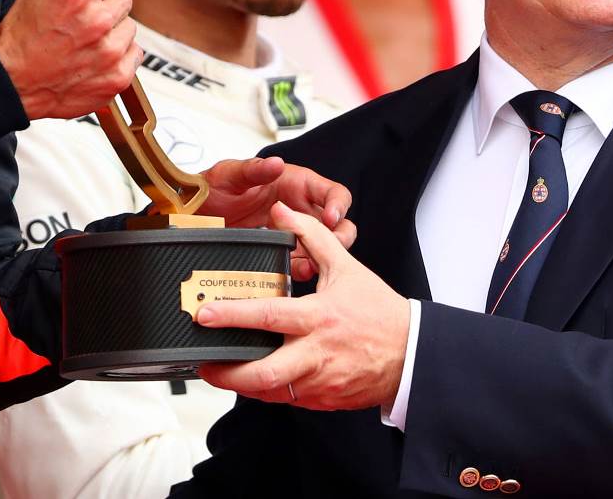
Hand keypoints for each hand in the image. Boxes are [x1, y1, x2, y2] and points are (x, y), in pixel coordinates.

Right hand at [0, 0, 136, 121]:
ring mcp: (110, 52)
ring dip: (113, 33)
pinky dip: (118, 58)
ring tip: (86, 43)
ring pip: (130, 29)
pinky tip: (94, 60)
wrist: (11, 84)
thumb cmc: (20, 36)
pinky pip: (133, 55)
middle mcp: (99, 21)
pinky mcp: (117, 77)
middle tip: (85, 20)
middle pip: (126, 1)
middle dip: (108, 6)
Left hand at [196, 202, 407, 411]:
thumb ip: (312, 236)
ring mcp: (319, 382)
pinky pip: (286, 400)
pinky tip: (254, 378)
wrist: (409, 353)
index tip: (206, 314)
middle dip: (227, 373)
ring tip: (220, 371)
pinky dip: (266, 391)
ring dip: (241, 384)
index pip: (269, 316)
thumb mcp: (346, 266)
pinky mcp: (322, 400)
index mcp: (319, 317)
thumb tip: (283, 212)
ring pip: (270, 392)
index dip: (233, 316)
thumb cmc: (378, 311)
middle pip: (264, 372)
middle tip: (203, 362)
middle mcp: (316, 353)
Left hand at [202, 156, 355, 278]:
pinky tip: (295, 272)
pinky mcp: (281, 252)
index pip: (333, 193)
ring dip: (322, 258)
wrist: (194, 212)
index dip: (338, 205)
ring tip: (308, 265)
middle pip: (339, 225)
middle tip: (329, 248)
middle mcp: (300, 208)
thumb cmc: (215, 187)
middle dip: (339, 238)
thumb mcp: (231, 174)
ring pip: (324, 248)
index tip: (330, 218)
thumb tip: (275, 164)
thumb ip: (253, 169)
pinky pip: (301, 264)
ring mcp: (293, 233)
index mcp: (297, 184)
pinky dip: (302, 270)